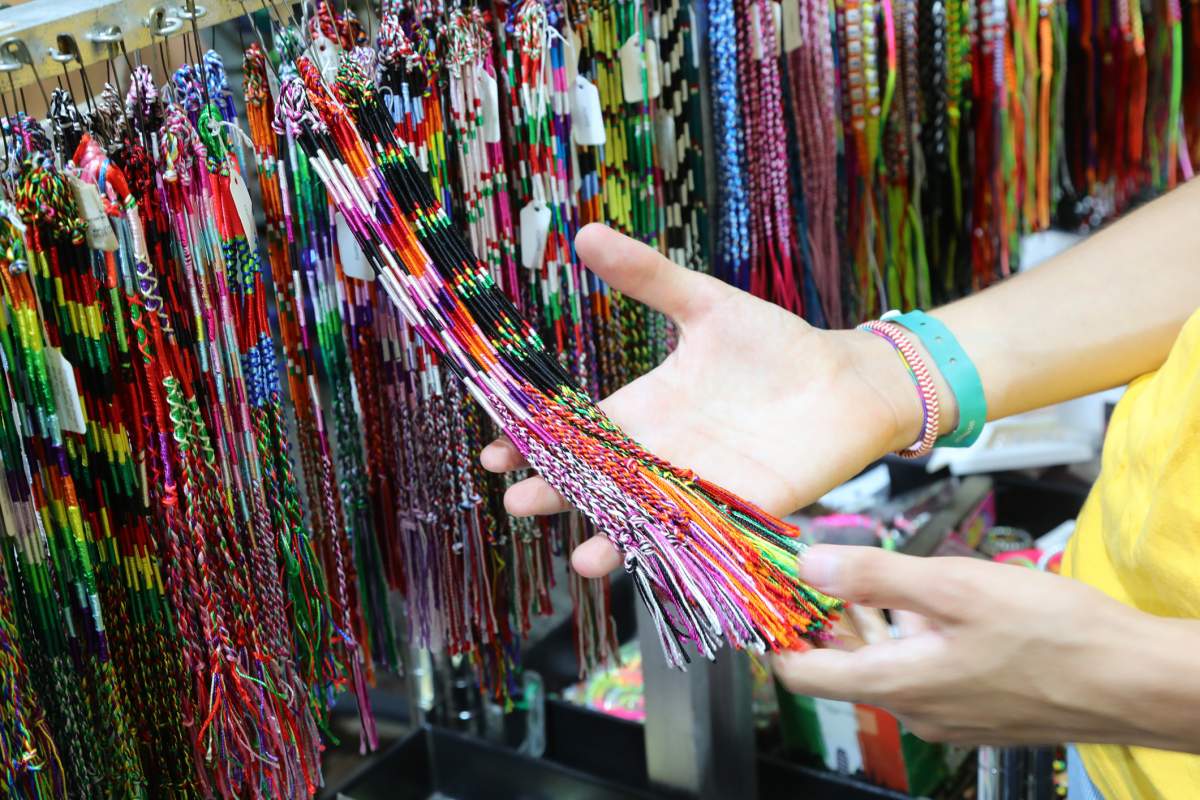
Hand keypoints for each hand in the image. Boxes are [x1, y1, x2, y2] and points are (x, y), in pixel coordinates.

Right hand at [481, 223, 930, 575]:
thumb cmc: (775, 341)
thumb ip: (648, 276)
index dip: (537, 443)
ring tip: (583, 560)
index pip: (579, 431)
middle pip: (600, 479)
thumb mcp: (704, 303)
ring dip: (614, 540)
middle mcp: (664, 453)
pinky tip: (656, 568)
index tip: (495, 454)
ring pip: (645, 518)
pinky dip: (680, 553)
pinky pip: (705, 535)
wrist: (847, 377)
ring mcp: (701, 485)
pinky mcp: (744, 508)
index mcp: (647, 408)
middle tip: (517, 504)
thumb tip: (585, 232)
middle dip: (559, 494)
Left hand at [773, 545, 1199, 751]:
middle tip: (817, 570)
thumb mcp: (956, 588)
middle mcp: (915, 709)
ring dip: (871, 625)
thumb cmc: (1056, 635)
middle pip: (843, 666)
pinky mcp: (977, 710)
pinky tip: (931, 606)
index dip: (776, 634)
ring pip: (885, 666)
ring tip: (871, 578)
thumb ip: (876, 578)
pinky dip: (911, 639)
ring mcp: (947, 715)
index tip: (765, 596)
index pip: (803, 673)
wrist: (1136, 682)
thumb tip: (810, 565)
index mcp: (898, 683)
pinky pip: (923, 674)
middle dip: (825, 619)